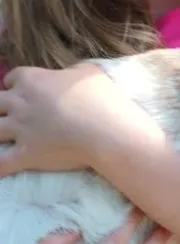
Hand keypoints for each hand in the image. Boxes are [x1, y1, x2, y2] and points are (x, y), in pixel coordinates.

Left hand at [0, 63, 124, 174]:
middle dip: (0, 110)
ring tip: (3, 140)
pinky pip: (1, 163)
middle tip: (12, 118)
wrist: (106, 131)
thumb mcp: (87, 72)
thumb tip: (68, 76)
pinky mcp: (26, 154)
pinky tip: (0, 172)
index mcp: (32, 80)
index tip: (23, 93)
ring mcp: (20, 130)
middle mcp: (20, 103)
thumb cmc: (100, 99)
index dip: (15, 86)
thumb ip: (71, 72)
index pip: (11, 78)